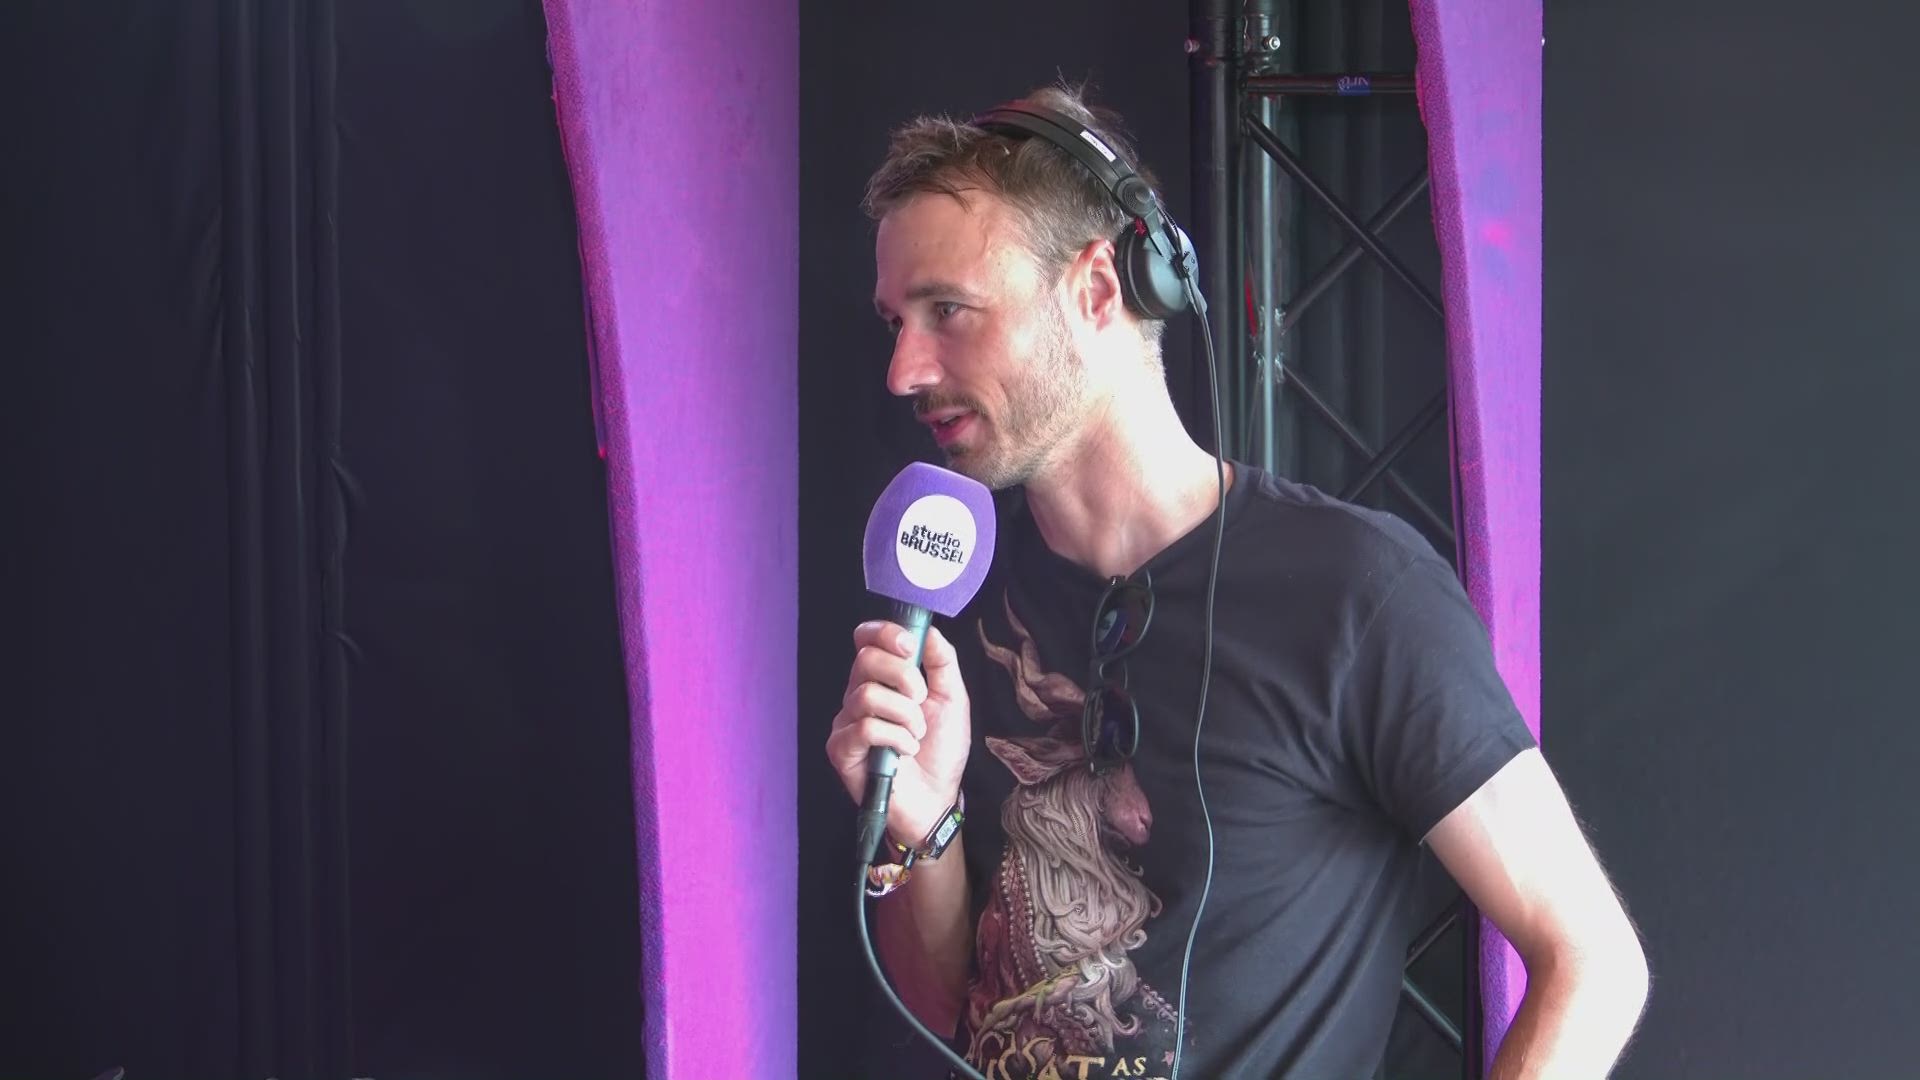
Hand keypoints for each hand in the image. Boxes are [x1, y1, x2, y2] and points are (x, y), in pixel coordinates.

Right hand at [826, 619, 970, 844]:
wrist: (937, 801)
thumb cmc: (941, 752)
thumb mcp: (952, 699)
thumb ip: (941, 662)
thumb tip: (928, 629)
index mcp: (883, 679)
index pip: (866, 639)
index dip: (884, 633)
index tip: (910, 646)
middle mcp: (859, 696)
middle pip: (865, 659)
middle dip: (904, 676)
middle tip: (922, 700)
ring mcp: (847, 722)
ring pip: (867, 695)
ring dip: (905, 715)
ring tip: (916, 734)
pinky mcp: (841, 750)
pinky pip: (865, 728)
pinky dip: (895, 738)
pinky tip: (905, 751)